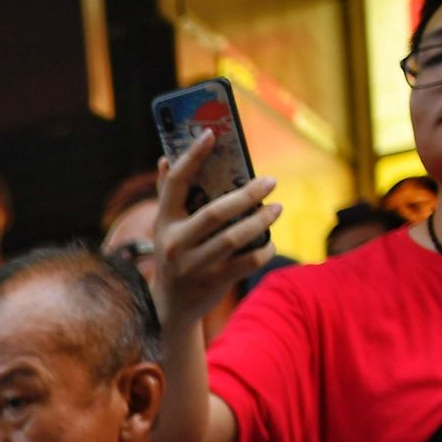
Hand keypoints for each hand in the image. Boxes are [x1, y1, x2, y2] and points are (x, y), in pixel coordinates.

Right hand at [151, 134, 280, 329]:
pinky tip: (270, 242)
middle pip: (215, 213)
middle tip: (270, 181)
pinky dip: (263, 250)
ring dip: (261, 221)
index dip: (192, 157)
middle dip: (247, 194)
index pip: (176, 183)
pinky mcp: (213, 282)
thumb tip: (165, 158)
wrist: (171, 308)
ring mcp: (194, 265)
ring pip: (234, 238)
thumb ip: (167, 194)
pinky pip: (246, 262)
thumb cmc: (175, 257)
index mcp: (164, 222)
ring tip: (277, 208)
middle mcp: (176, 243)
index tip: (212, 133)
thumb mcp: (166, 228)